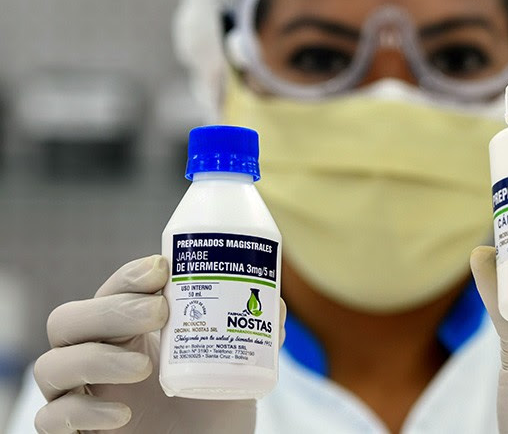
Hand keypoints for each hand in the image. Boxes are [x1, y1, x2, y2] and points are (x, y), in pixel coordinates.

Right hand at [33, 255, 286, 433]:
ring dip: (96, 359)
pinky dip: (83, 412)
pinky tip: (123, 416)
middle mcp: (97, 357)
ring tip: (145, 369)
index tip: (160, 269)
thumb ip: (253, 331)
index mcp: (128, 331)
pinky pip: (51, 417)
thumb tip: (275, 303)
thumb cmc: (214, 407)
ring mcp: (82, 395)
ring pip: (52, 364)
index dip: (127, 276)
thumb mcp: (235, 364)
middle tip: (158, 312)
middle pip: (69, 319)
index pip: (111, 291)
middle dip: (111, 309)